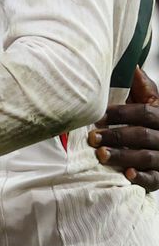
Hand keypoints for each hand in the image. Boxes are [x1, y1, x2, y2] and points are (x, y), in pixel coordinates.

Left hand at [90, 66, 158, 191]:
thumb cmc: (149, 122)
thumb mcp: (151, 102)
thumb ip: (142, 87)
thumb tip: (133, 65)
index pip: (146, 112)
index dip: (122, 113)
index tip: (99, 115)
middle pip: (143, 135)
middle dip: (117, 135)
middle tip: (92, 137)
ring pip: (147, 157)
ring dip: (123, 156)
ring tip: (101, 154)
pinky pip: (155, 179)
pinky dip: (141, 177)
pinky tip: (128, 174)